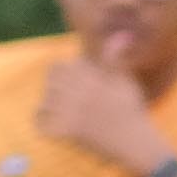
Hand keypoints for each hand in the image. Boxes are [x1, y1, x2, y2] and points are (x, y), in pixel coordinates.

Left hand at [35, 41, 169, 176]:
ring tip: (62, 111)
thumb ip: (114, 57)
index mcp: (89, 79)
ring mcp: (71, 113)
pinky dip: (44, 125)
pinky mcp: (68, 133)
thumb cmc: (130, 108)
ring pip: (44, 104)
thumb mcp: (123, 79)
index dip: (63, 73)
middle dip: (55, 89)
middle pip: (50, 84)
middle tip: (68, 98)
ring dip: (49, 107)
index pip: (58, 67)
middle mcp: (78, 93)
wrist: (134, 140)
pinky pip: (42, 126)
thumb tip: (120, 35)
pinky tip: (53, 125)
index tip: (74, 82)